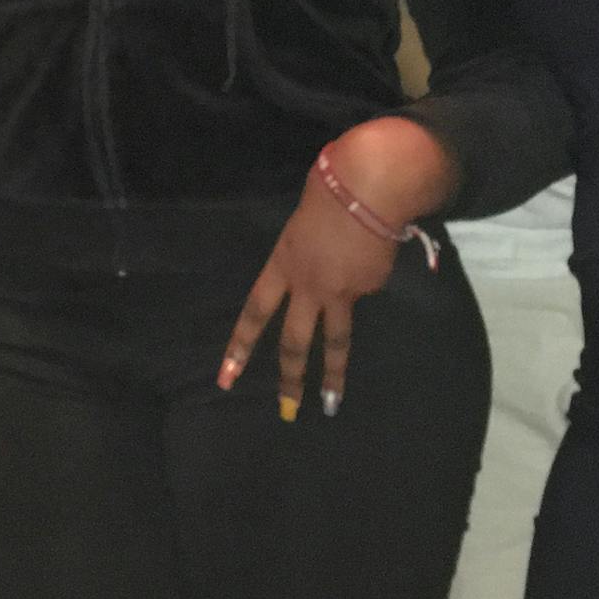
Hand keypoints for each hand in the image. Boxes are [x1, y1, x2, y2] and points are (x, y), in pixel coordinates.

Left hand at [219, 118, 451, 419]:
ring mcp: (341, 292)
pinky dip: (366, 279)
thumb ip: (302, 258)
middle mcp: (308, 286)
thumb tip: (326, 287)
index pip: (254, 313)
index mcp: (282, 265)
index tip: (226, 378)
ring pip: (334, 342)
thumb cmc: (328, 194)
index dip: (240, 347)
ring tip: (330, 405)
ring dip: (332, 377)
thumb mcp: (299, 228)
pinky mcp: (370, 290)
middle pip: (294, 341)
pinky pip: (365, 291)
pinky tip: (372, 254)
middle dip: (289, 378)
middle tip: (285, 409)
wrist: (370, 189)